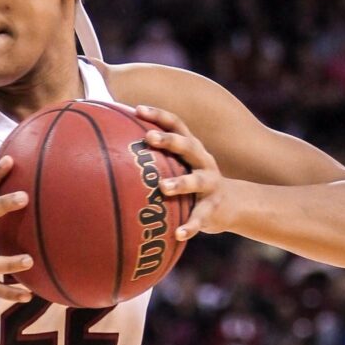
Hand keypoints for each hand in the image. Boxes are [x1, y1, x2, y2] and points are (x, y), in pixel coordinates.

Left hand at [135, 106, 235, 241]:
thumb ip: (156, 158)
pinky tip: (178, 234)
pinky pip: (200, 218)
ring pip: (196, 181)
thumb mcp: (179, 166)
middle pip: (187, 146)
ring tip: (164, 188)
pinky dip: (190, 226)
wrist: (231, 205)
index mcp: (192, 148)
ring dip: (180, 183)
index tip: (138, 109)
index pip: (177, 125)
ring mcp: (210, 184)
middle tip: (148, 137)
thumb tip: (113, 149)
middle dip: (169, 141)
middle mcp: (203, 161)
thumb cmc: (192, 182)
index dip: (159, 115)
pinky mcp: (213, 208)